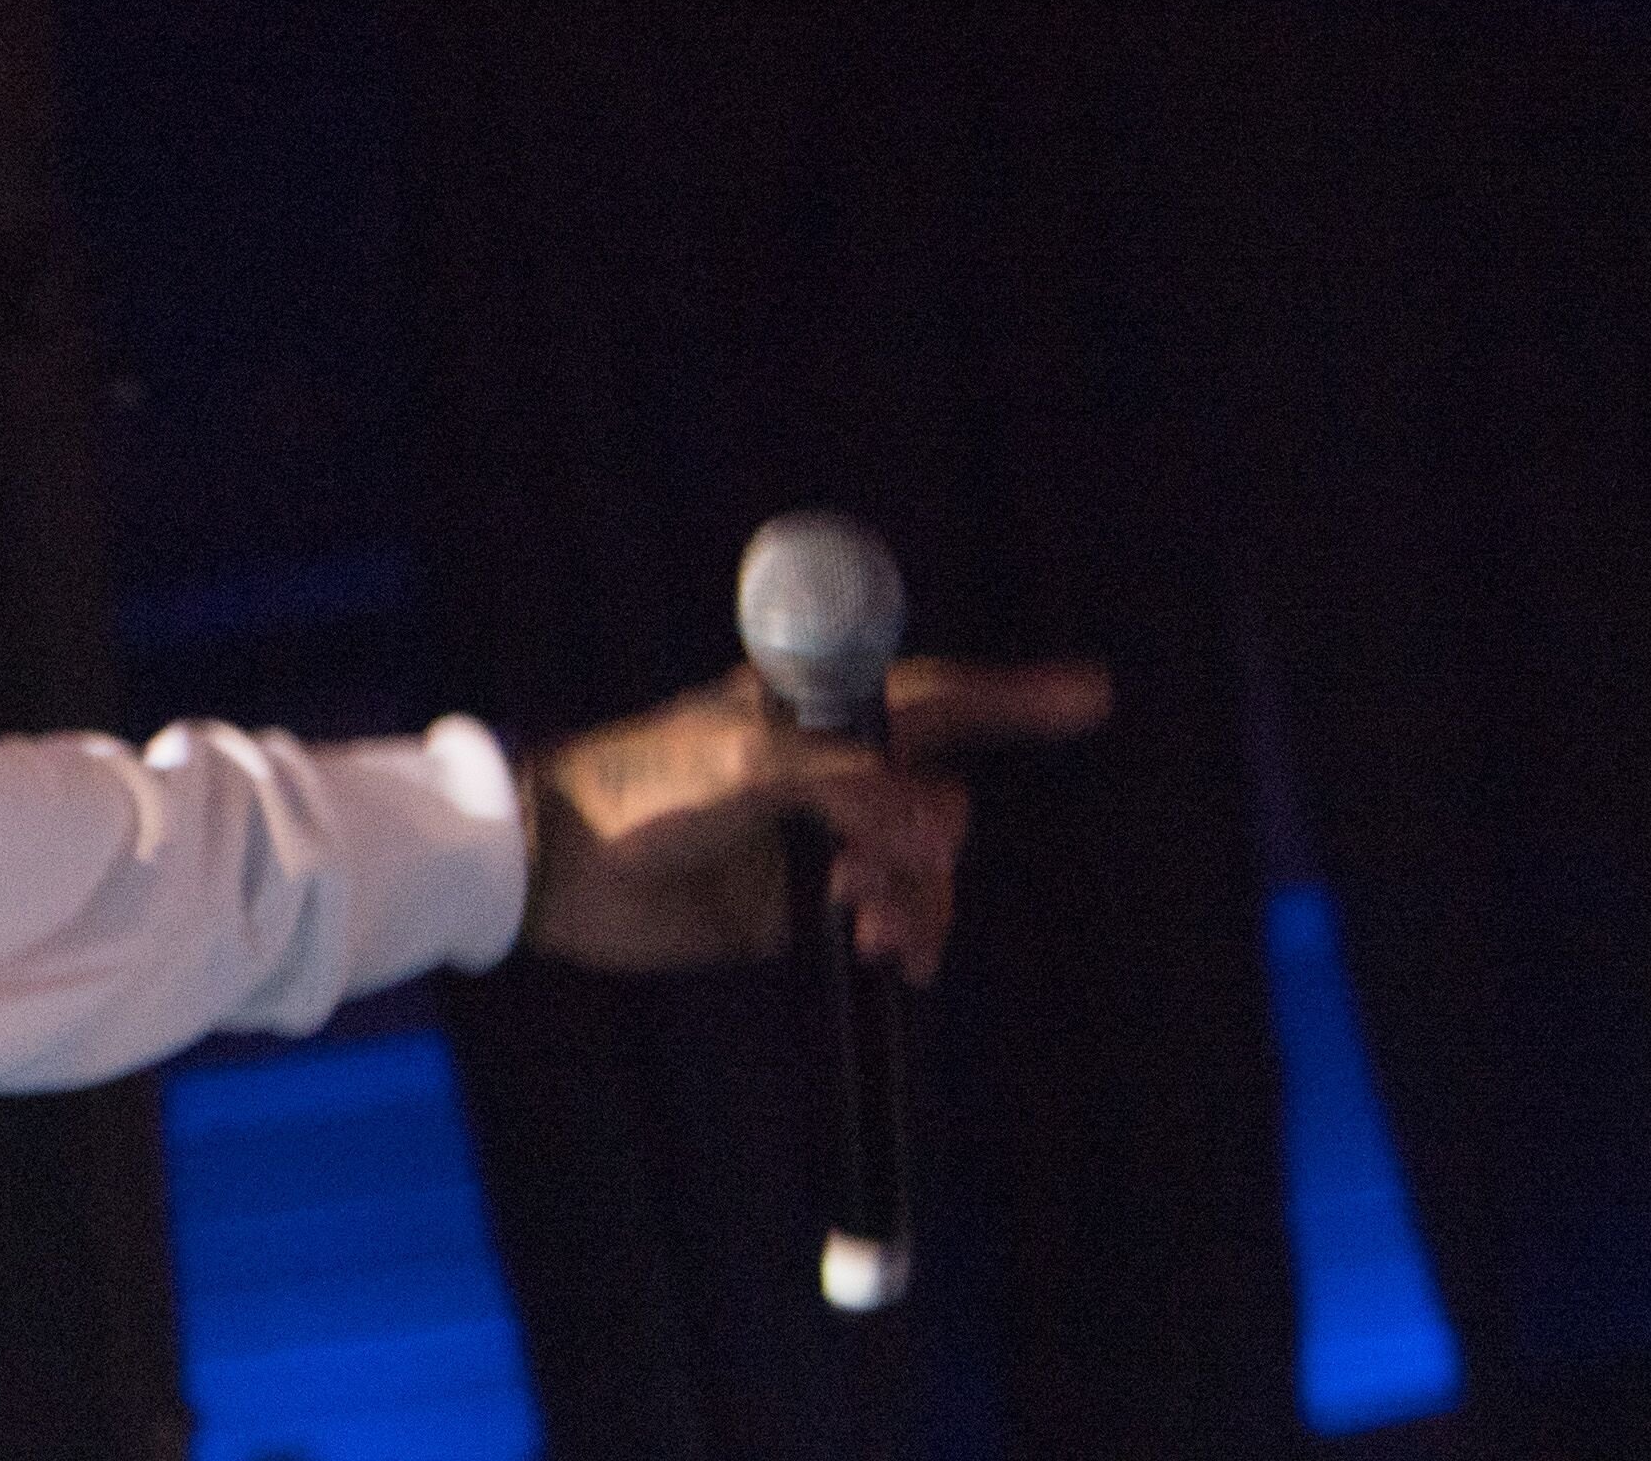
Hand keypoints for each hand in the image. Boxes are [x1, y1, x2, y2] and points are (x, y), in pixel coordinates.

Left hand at [520, 653, 1111, 984]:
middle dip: (938, 835)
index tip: (1092, 695)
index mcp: (809, 713)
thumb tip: (935, 828)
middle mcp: (824, 773)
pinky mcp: (802, 910)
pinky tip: (891, 955)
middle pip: (939, 795)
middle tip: (889, 867)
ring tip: (874, 928)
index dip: (1011, 694)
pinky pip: (893, 919)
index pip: (929, 694)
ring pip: (922, 866)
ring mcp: (818, 841)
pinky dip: (909, 932)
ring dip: (921, 896)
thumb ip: (845, 783)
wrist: (559, 873)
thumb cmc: (636, 790)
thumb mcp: (741, 764)